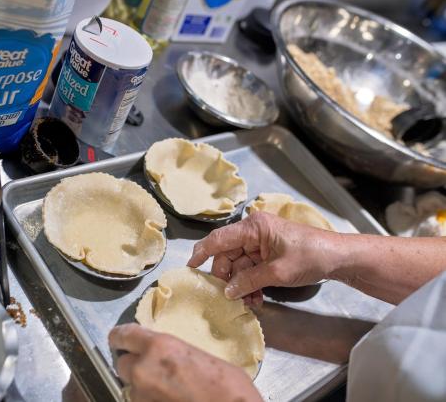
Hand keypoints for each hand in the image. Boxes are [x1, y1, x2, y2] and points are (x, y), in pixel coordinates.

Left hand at [109, 323, 261, 401]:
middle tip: (149, 368)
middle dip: (133, 365)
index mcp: (159, 346)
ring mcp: (142, 396)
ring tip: (165, 389)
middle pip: (122, 364)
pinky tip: (168, 399)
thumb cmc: (229, 388)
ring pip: (130, 387)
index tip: (118, 339)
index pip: (123, 335)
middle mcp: (143, 370)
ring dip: (142, 386)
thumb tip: (166, 358)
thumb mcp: (198, 356)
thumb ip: (173, 353)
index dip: (119, 337)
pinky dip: (150, 400)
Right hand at [187, 212, 339, 303]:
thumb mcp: (278, 272)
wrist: (339, 258)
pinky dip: (251, 283)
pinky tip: (256, 298)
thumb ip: (249, 281)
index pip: (219, 239)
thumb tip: (227, 291)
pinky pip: (251, 269)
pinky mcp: (268, 254)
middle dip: (227, 277)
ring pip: (239, 265)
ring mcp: (261, 243)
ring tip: (249, 302)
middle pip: (228, 255)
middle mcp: (254, 232)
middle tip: (228, 296)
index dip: (201, 253)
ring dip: (241, 284)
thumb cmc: (311, 256)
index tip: (189, 267)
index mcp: (254, 227)